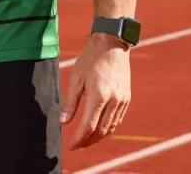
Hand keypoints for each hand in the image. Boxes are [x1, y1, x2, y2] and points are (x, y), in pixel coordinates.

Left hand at [60, 32, 131, 149]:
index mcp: (99, 96)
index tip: (70, 146)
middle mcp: (114, 101)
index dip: (78, 139)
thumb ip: (70, 101)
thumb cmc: (90, 59)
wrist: (112, 45)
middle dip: (87, 141)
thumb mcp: (75, 78)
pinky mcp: (127, 98)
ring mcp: (123, 101)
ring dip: (98, 137)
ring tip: (85, 140)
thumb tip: (64, 121)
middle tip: (76, 145)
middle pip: (101, 131)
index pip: (88, 126)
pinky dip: (108, 128)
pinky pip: (117, 120)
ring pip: (111, 128)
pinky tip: (98, 129)